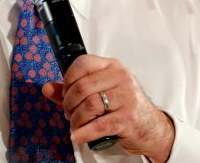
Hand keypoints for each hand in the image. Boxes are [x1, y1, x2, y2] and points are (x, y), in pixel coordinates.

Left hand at [42, 55, 173, 162]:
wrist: (151, 127)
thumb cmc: (123, 107)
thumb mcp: (99, 92)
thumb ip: (72, 90)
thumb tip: (48, 88)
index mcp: (112, 67)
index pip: (82, 63)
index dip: (68, 80)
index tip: (66, 93)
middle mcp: (121, 78)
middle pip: (82, 87)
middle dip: (69, 104)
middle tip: (69, 113)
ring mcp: (126, 97)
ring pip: (89, 105)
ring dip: (75, 119)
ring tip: (76, 125)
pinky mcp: (128, 118)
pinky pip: (99, 125)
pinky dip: (84, 132)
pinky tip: (78, 135)